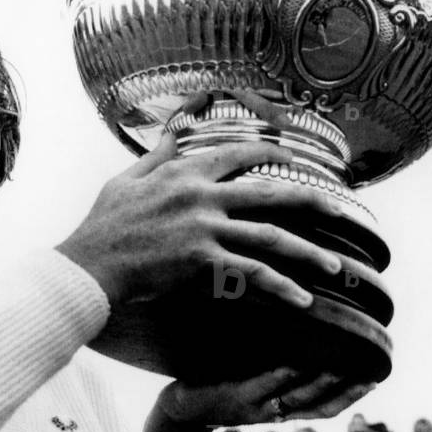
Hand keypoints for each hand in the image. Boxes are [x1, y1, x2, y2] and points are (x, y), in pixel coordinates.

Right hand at [56, 127, 342, 308]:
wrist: (90, 265)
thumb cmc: (102, 226)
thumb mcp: (125, 180)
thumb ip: (157, 156)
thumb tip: (175, 131)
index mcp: (185, 172)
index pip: (238, 155)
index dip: (269, 153)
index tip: (291, 157)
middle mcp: (202, 195)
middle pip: (270, 193)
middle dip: (311, 202)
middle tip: (340, 212)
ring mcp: (206, 229)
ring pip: (270, 236)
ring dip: (307, 252)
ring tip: (333, 266)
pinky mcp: (203, 262)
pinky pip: (252, 274)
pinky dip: (279, 287)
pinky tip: (302, 300)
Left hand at [140, 368, 374, 431]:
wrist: (177, 414)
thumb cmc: (216, 392)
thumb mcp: (250, 386)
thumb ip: (274, 373)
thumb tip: (300, 341)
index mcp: (279, 412)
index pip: (325, 408)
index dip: (352, 396)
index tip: (376, 376)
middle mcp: (271, 414)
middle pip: (318, 404)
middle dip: (346, 388)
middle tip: (370, 366)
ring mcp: (253, 407)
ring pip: (295, 396)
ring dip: (319, 380)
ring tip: (342, 360)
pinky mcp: (232, 397)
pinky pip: (260, 385)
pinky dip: (279, 375)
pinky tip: (294, 361)